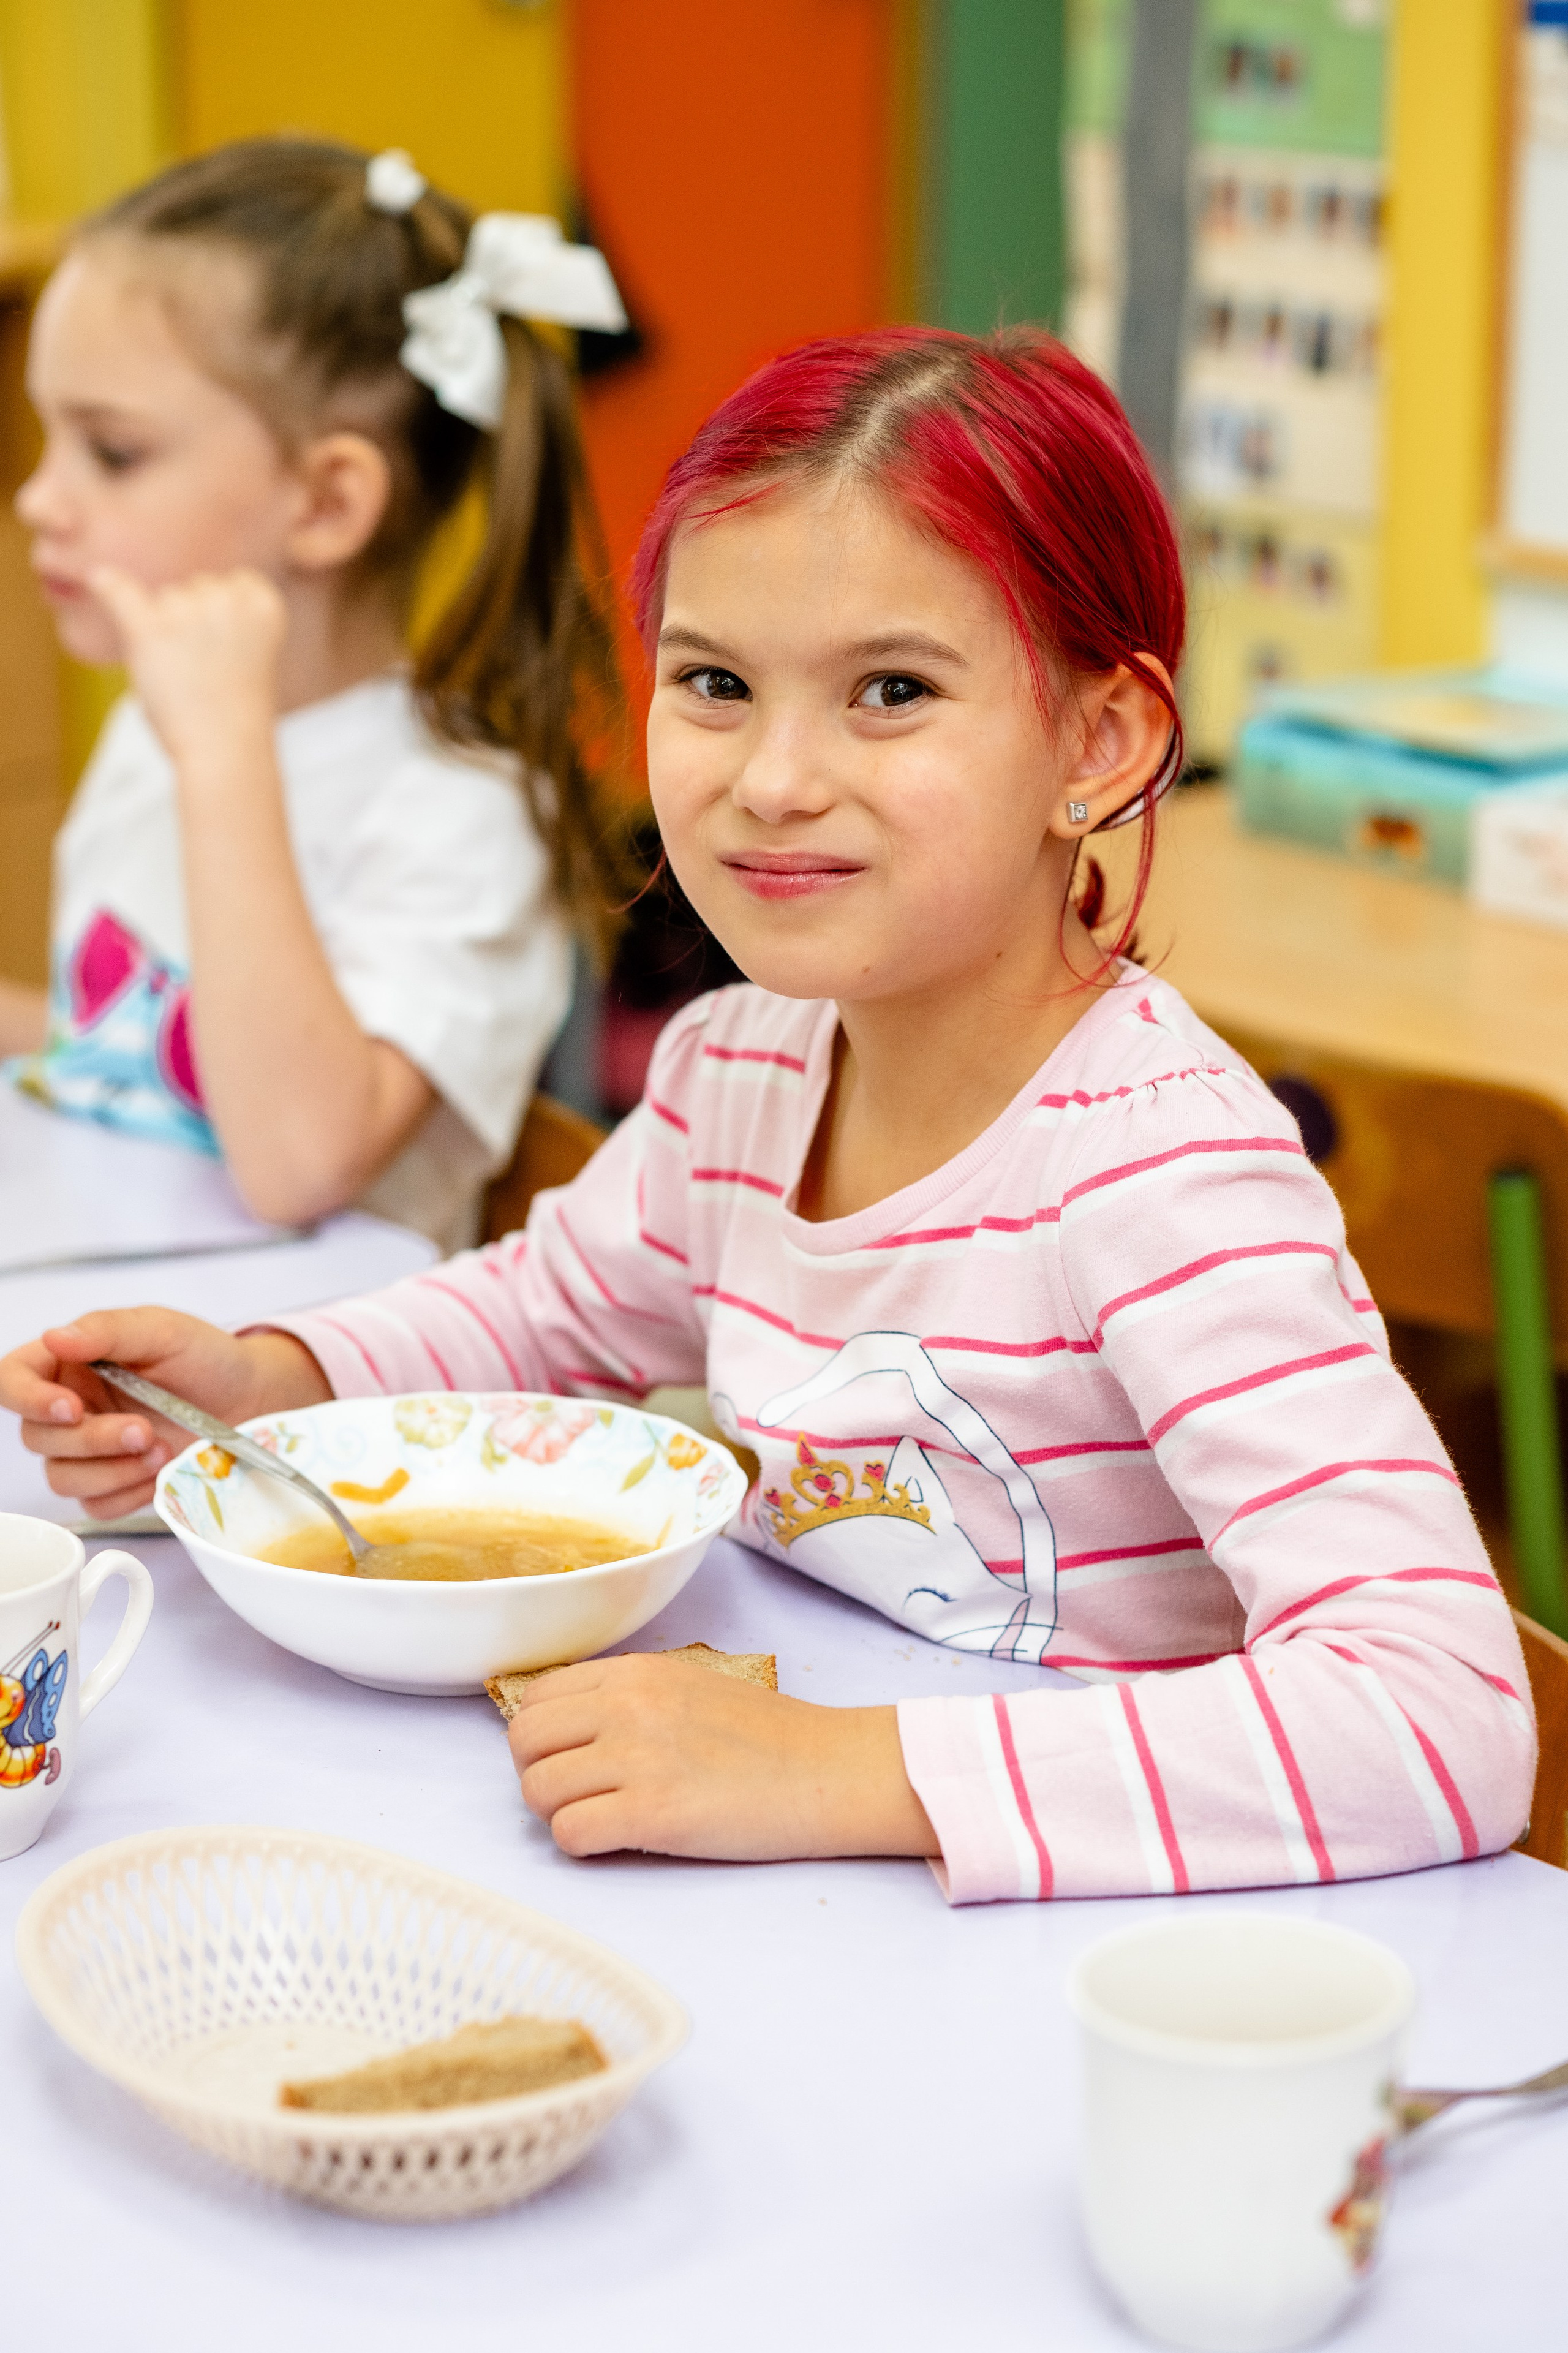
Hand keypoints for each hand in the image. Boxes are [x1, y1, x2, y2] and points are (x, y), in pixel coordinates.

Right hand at [0, 1309, 330, 1517]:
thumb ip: (109, 1330)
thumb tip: (56, 1337)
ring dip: (111, 1471)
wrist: (250, 1398)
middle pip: (40, 1438)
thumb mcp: (162, 1330)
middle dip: (93, 1440)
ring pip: (62, 1478)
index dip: (27, 1398)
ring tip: (161, 1449)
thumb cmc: (205, 1357)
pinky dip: (128, 1493)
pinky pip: (96, 1506)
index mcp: (67, 1362)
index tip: (70, 1408)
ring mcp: (89, 1450)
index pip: (12, 1379)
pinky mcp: (113, 1483)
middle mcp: (70, 1407)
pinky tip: (160, 1471)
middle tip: (143, 1431)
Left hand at [89, 566, 285, 771]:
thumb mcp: (249, 649)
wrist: (226, 752)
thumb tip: (160, 588)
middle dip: (192, 621)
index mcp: (264, 602)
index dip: (223, 615)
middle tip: (207, 671)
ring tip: (186, 677)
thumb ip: (222, 612)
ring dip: (165, 633)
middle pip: (193, 589)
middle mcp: (229, 597)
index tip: (231, 651)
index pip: (231, 581)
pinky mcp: (151, 629)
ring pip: (162, 601)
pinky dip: (106, 588)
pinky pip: (119, 594)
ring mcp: (189, 610)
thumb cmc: (232, 710)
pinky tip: (98, 580)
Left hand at [507, 1653, 938, 1862]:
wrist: (828, 1770)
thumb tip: (571, 1730)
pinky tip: (623, 1840)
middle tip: (582, 1793)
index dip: (544, 1735)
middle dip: (541, 1774)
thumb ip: (629, 1698)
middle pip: (523, 1743)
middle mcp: (627, 1706)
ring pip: (537, 1791)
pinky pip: (570, 1835)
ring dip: (560, 1813)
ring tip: (605, 1817)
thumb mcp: (690, 1687)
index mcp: (635, 1673)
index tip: (572, 1757)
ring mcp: (637, 1758)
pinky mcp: (652, 1814)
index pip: (537, 1698)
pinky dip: (584, 1845)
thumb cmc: (768, 1736)